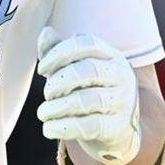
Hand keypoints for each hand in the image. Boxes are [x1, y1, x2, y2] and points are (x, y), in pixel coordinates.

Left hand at [35, 27, 140, 164]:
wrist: (117, 132)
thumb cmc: (90, 93)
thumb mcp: (74, 70)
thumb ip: (58, 52)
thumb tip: (45, 32)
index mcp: (111, 55)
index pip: (86, 43)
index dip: (59, 53)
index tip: (41, 69)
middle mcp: (121, 74)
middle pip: (86, 70)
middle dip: (59, 82)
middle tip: (47, 93)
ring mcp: (122, 101)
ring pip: (86, 100)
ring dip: (56, 107)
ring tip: (43, 113)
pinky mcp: (118, 127)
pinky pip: (88, 126)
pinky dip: (62, 127)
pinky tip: (49, 128)